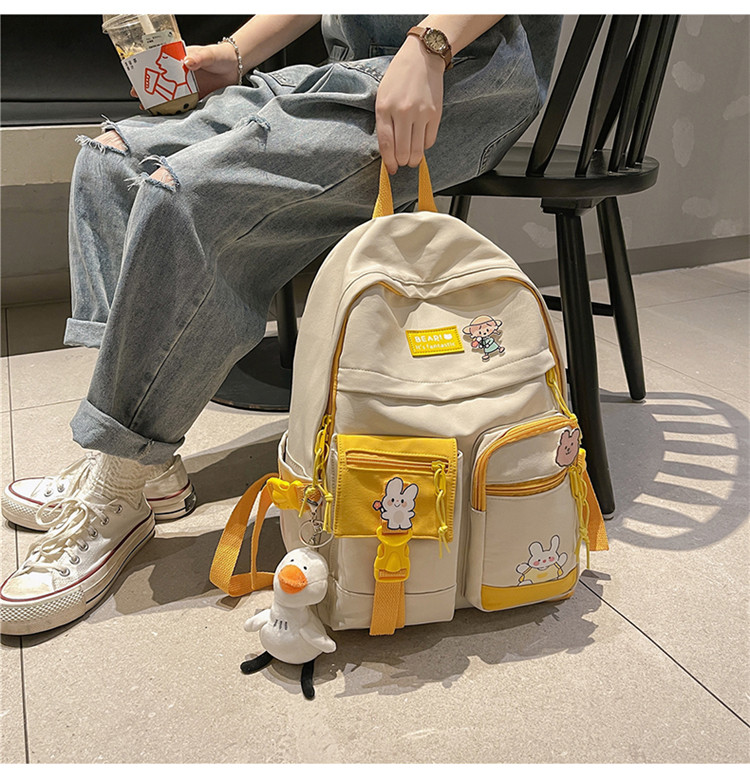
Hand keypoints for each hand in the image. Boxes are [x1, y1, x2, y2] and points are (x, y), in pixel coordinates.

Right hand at [129, 41, 239, 103]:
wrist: (236, 67)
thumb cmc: (220, 55)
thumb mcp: (209, 53)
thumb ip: (199, 57)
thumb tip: (187, 62)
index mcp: (179, 60)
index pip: (159, 66)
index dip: (147, 72)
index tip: (137, 79)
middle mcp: (181, 75)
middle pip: (162, 83)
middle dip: (150, 90)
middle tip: (140, 98)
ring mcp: (189, 87)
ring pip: (172, 96)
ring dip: (162, 103)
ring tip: (151, 109)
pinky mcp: (198, 97)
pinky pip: (185, 105)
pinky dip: (178, 111)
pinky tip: (170, 116)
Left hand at [375, 35, 444, 174]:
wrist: (422, 58)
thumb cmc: (399, 78)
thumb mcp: (383, 96)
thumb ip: (384, 122)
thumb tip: (389, 150)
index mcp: (385, 108)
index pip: (386, 144)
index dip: (389, 162)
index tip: (391, 169)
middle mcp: (402, 112)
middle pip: (402, 151)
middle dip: (401, 162)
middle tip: (401, 162)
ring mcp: (420, 113)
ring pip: (417, 150)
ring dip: (413, 159)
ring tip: (411, 158)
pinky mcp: (435, 114)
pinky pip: (429, 141)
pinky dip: (424, 147)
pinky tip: (420, 142)